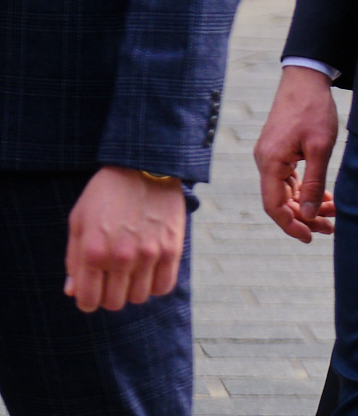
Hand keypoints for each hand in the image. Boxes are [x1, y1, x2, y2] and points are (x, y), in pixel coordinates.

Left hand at [64, 167, 184, 312]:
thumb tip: (73, 292)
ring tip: (131, 273)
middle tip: (112, 279)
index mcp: (92, 251)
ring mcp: (148, 254)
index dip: (87, 299)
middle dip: (109, 295)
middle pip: (114, 302)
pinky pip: (163, 286)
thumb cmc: (106, 194)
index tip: (92, 291)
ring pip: (138, 298)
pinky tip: (149, 272)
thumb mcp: (78, 222)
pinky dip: (155, 286)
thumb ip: (73, 259)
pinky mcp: (171, 249)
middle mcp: (120, 257)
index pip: (87, 300)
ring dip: (132, 290)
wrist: (144, 166)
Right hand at [253, 66, 340, 243]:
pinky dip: (305, 189)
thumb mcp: (320, 147)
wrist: (306, 79)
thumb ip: (314, 182)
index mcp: (270, 163)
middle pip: (281, 201)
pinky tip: (324, 196)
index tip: (309, 237)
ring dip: (306, 204)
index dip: (291, 225)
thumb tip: (307, 214)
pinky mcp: (279, 151)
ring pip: (286, 191)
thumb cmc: (313, 109)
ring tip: (331, 214)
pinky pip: (289, 179)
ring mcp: (271, 156)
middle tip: (329, 227)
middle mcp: (265, 162)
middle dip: (304, 217)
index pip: (275, 206)